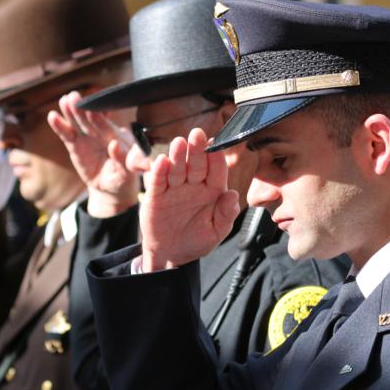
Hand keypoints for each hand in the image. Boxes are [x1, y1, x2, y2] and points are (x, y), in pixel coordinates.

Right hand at [47, 91, 139, 217]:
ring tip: (64, 100)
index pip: (106, 127)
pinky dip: (60, 126)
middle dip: (82, 109)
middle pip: (90, 120)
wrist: (112, 185)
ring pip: (78, 123)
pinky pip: (67, 135)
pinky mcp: (76, 145)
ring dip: (71, 112)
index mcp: (116, 138)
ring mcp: (88, 138)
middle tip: (74, 97)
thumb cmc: (123, 177)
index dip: (99, 119)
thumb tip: (114, 145)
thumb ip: (123, 160)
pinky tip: (52, 116)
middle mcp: (101, 135)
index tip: (91, 109)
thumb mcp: (127, 173)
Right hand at [141, 128, 239, 271]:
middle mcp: (194, 185)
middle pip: (196, 164)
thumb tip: (233, 194)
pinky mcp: (156, 195)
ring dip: (178, 156)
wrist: (170, 255)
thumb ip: (226, 215)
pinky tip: (161, 161)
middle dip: (197, 149)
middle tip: (197, 134)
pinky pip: (158, 181)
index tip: (216, 145)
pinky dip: (159, 171)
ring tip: (179, 143)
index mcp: (212, 191)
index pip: (216, 170)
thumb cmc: (196, 241)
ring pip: (177, 168)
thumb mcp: (215, 233)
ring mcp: (174, 188)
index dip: (216, 157)